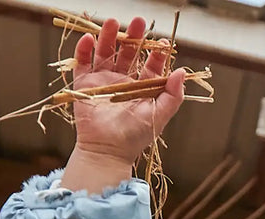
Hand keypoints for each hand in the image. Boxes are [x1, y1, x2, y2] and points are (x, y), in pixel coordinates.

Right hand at [63, 16, 184, 190]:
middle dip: (133, 37)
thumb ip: (172, 96)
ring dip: (108, 36)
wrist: (107, 152)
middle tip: (138, 21)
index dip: (156, 52)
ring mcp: (103, 81)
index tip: (162, 42)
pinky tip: (89, 38)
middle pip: (128, 53)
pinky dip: (84, 50)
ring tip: (112, 21)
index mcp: (142, 89)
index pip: (150, 65)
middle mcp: (123, 81)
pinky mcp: (85, 85)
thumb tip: (182, 73)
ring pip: (105, 52)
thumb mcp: (158, 116)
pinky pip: (83, 62)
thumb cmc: (134, 137)